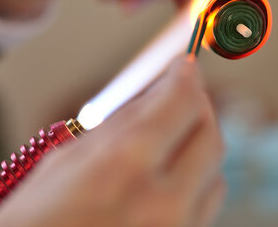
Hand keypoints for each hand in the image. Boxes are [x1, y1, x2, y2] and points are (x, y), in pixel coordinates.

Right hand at [0, 57, 225, 226]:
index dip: (186, 76)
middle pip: (211, 137)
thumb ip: (116, 128)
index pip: (182, 102)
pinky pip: (201, 213)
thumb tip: (154, 97)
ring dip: (198, 150)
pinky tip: (165, 182)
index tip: (184, 66)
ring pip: (214, 179)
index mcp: (124, 167)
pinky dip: (191, 188)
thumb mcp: (62, 163)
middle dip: (199, 108)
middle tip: (184, 96)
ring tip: (171, 141)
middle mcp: (162, 204)